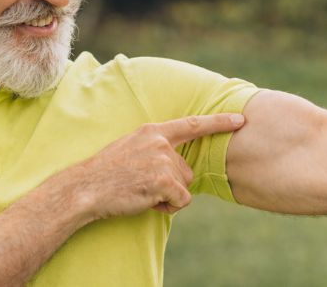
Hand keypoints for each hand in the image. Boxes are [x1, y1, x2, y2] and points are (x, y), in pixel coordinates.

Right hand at [75, 113, 245, 218]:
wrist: (86, 187)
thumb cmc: (106, 172)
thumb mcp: (131, 147)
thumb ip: (154, 148)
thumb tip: (178, 165)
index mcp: (153, 131)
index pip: (193, 124)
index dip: (219, 122)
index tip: (240, 120)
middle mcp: (160, 142)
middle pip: (187, 170)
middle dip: (171, 184)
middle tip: (142, 185)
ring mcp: (163, 161)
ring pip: (184, 187)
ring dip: (167, 196)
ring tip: (140, 192)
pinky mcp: (164, 181)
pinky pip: (181, 201)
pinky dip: (167, 207)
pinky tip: (145, 201)